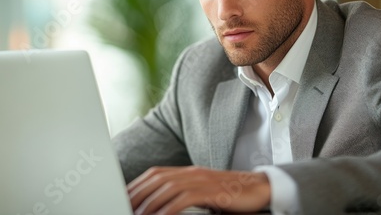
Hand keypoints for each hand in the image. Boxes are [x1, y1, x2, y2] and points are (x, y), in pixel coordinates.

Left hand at [127, 166, 270, 214]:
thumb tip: (161, 207)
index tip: (122, 196)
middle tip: (122, 205)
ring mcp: (202, 180)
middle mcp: (192, 172)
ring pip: (168, 188)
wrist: (259, 188)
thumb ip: (183, 195)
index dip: (136, 184)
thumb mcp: (203, 192)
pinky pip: (186, 198)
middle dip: (136, 193)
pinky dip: (170, 209)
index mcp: (188, 171)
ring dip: (149, 203)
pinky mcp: (213, 191)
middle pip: (157, 178)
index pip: (155, 174)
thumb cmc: (229, 194)